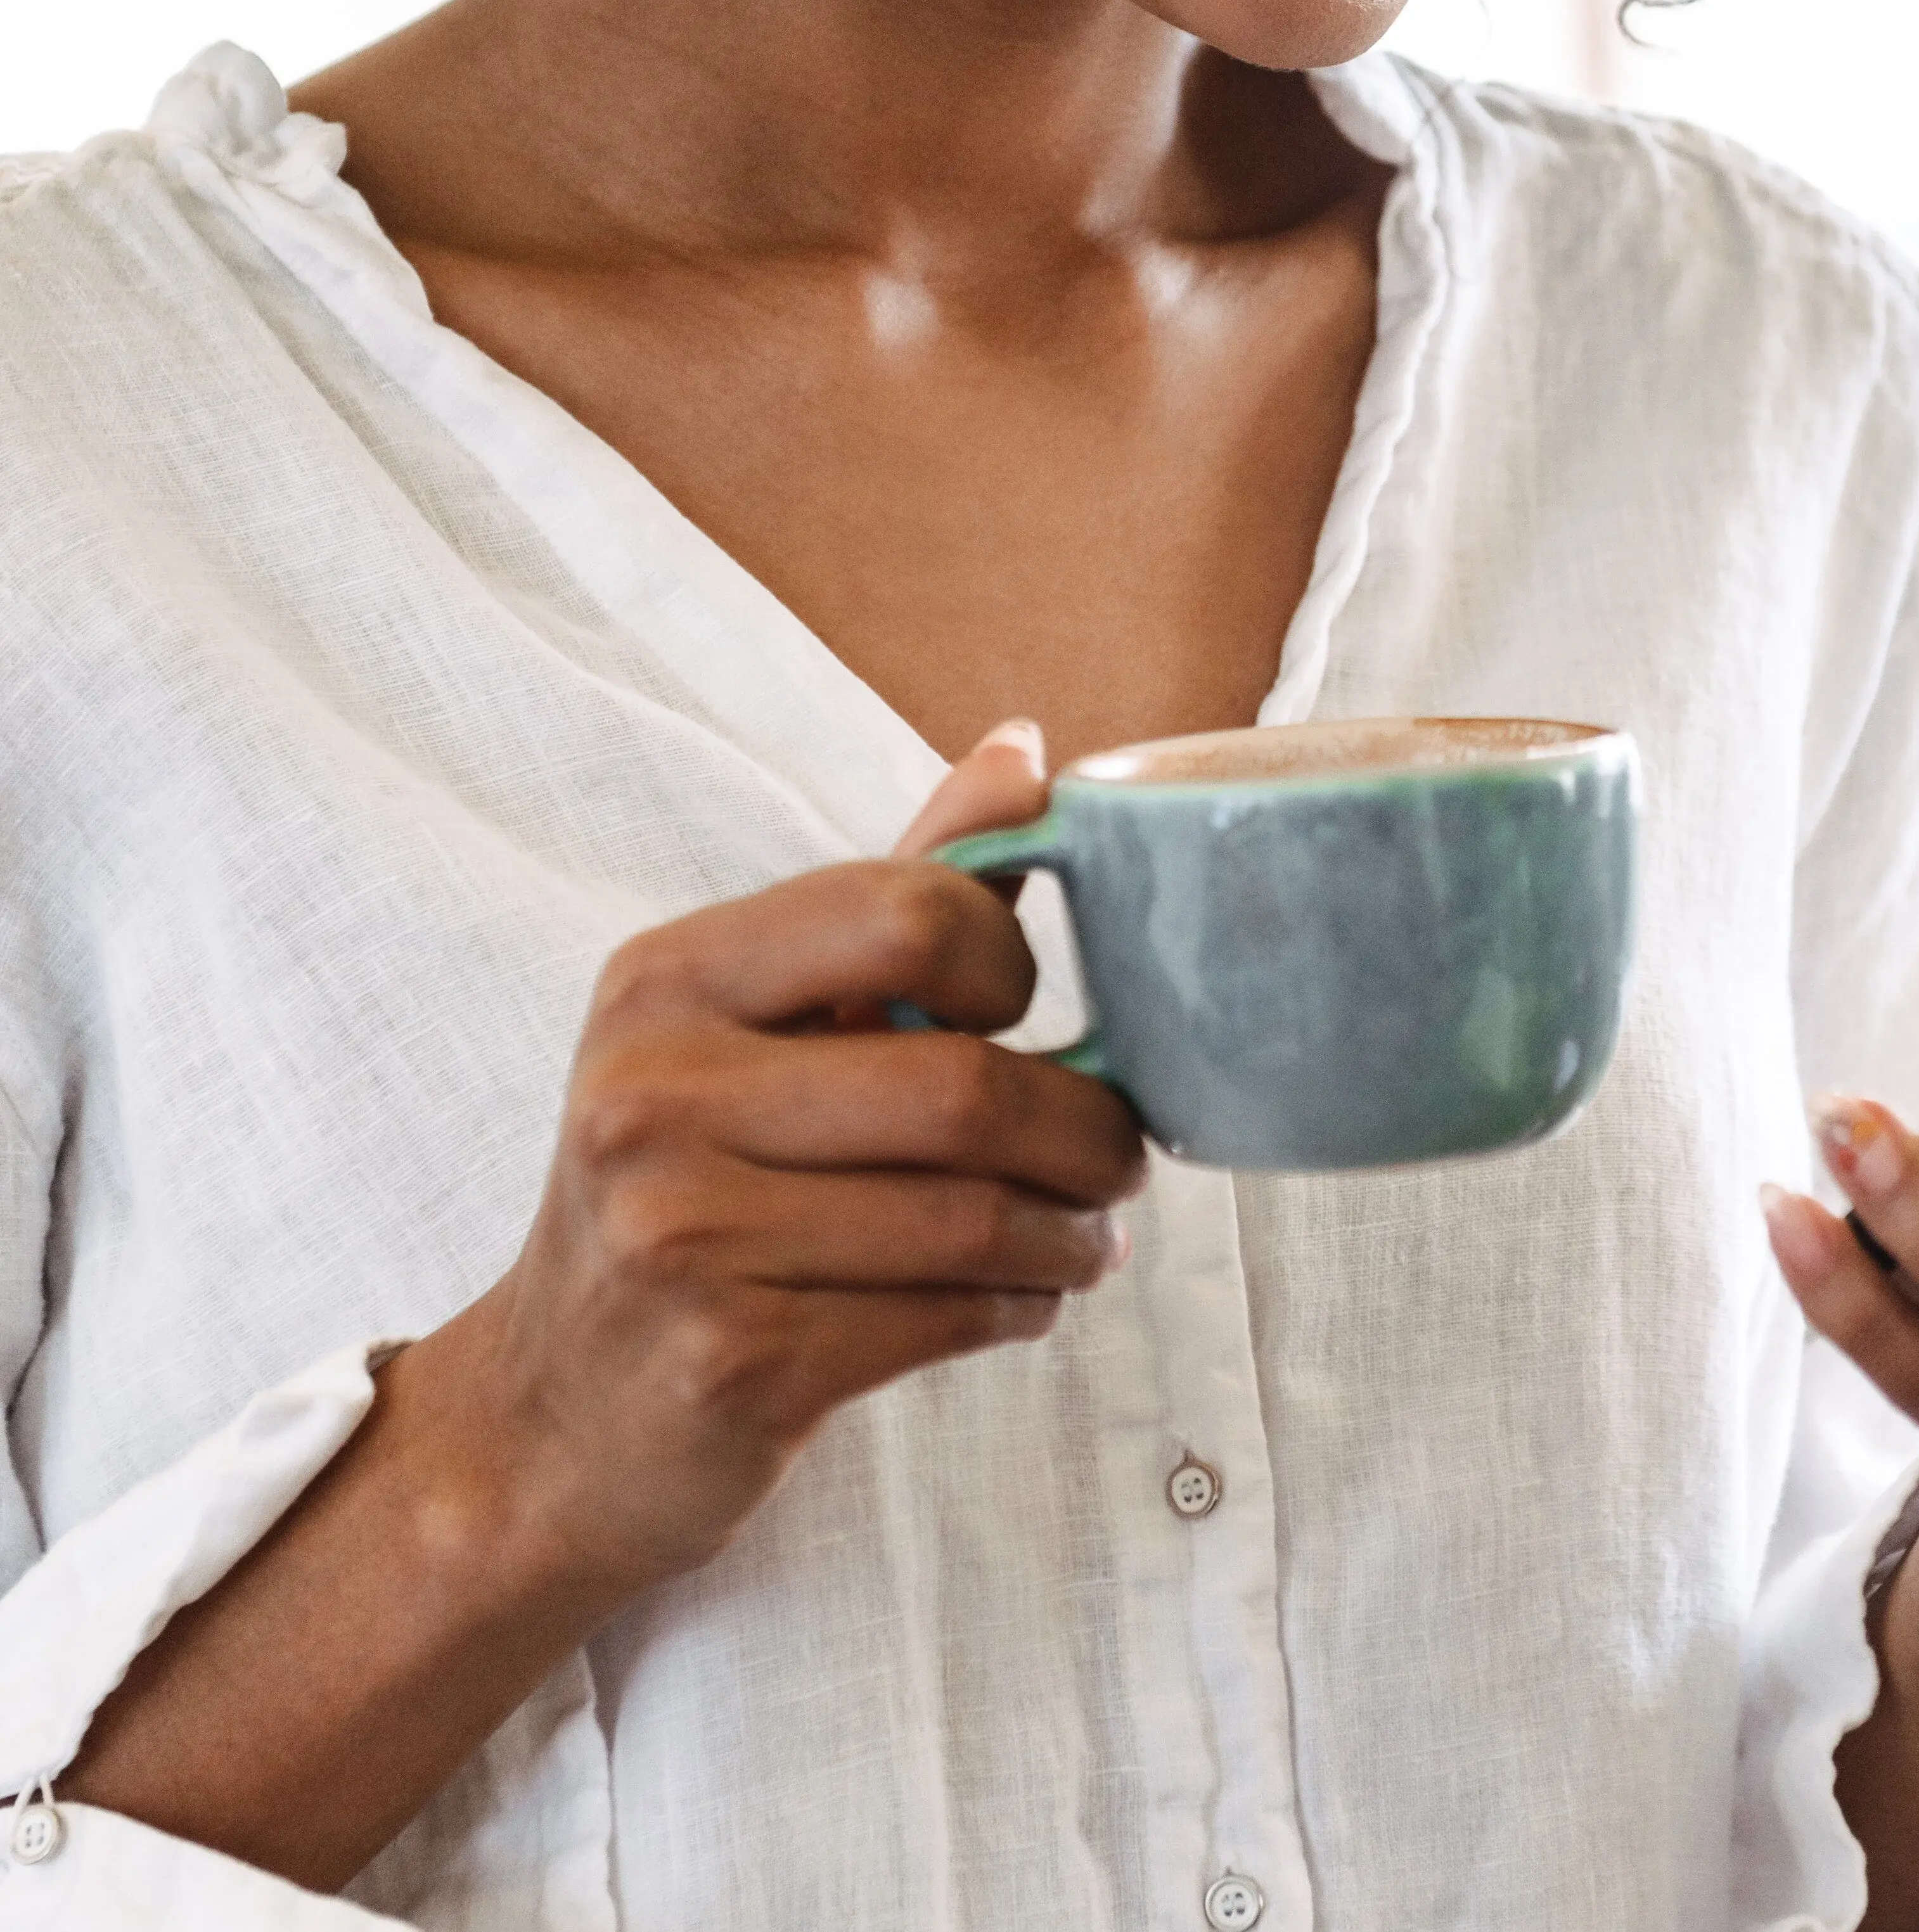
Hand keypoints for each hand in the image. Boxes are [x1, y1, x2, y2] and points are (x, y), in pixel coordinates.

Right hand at [416, 716, 1147, 1600]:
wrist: (552, 1416)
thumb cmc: (690, 1185)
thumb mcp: (759, 1020)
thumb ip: (897, 887)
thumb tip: (1025, 749)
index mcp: (668, 978)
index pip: (908, 912)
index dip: (1010, 964)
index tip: (1029, 1011)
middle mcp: (654, 1093)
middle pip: (963, 1088)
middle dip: (1085, 1130)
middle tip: (1119, 1156)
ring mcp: (680, 1234)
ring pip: (971, 1217)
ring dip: (1069, 1233)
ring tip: (1085, 1235)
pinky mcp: (729, 1361)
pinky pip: (945, 1318)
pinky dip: (1019, 1307)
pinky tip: (1022, 1296)